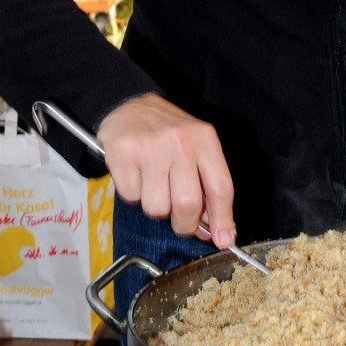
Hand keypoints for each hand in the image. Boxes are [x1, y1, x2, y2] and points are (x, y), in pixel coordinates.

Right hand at [97, 93, 235, 247]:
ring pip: (157, 208)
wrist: (128, 105)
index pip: (220, 187)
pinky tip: (136, 174)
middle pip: (188, 204)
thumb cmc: (167, 133)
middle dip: (185, 224)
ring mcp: (150, 148)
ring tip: (154, 186)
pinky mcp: (122, 155)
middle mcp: (180, 142)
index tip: (222, 240)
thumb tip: (216, 229)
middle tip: (180, 222)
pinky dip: (134, 195)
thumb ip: (208, 184)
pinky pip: (131, 198)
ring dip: (157, 208)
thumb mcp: (195, 147)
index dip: (223, 219)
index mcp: (204, 139)